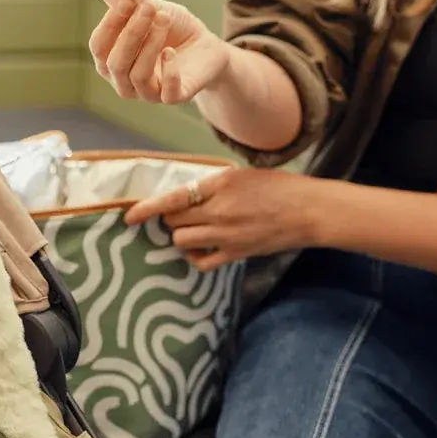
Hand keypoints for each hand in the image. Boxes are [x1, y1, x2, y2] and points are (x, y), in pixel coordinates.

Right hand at [88, 0, 230, 104]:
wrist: (204, 46)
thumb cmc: (172, 29)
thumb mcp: (154, 10)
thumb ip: (136, 5)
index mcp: (112, 60)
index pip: (98, 48)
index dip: (109, 25)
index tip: (126, 2)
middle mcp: (125, 82)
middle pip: (115, 65)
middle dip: (131, 33)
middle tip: (149, 8)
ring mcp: (149, 93)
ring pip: (138, 76)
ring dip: (150, 44)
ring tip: (165, 20)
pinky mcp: (174, 97)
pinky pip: (167, 94)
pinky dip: (169, 71)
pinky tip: (171, 52)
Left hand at [125, 167, 320, 270]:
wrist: (307, 211)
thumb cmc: (279, 188)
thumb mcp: (242, 176)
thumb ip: (213, 185)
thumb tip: (186, 197)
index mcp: (220, 184)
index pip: (173, 198)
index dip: (147, 208)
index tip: (129, 216)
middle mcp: (219, 210)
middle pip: (174, 219)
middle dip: (169, 218)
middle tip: (178, 215)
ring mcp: (226, 235)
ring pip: (182, 240)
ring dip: (181, 235)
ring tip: (194, 230)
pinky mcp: (235, 253)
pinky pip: (200, 261)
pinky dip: (194, 256)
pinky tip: (200, 249)